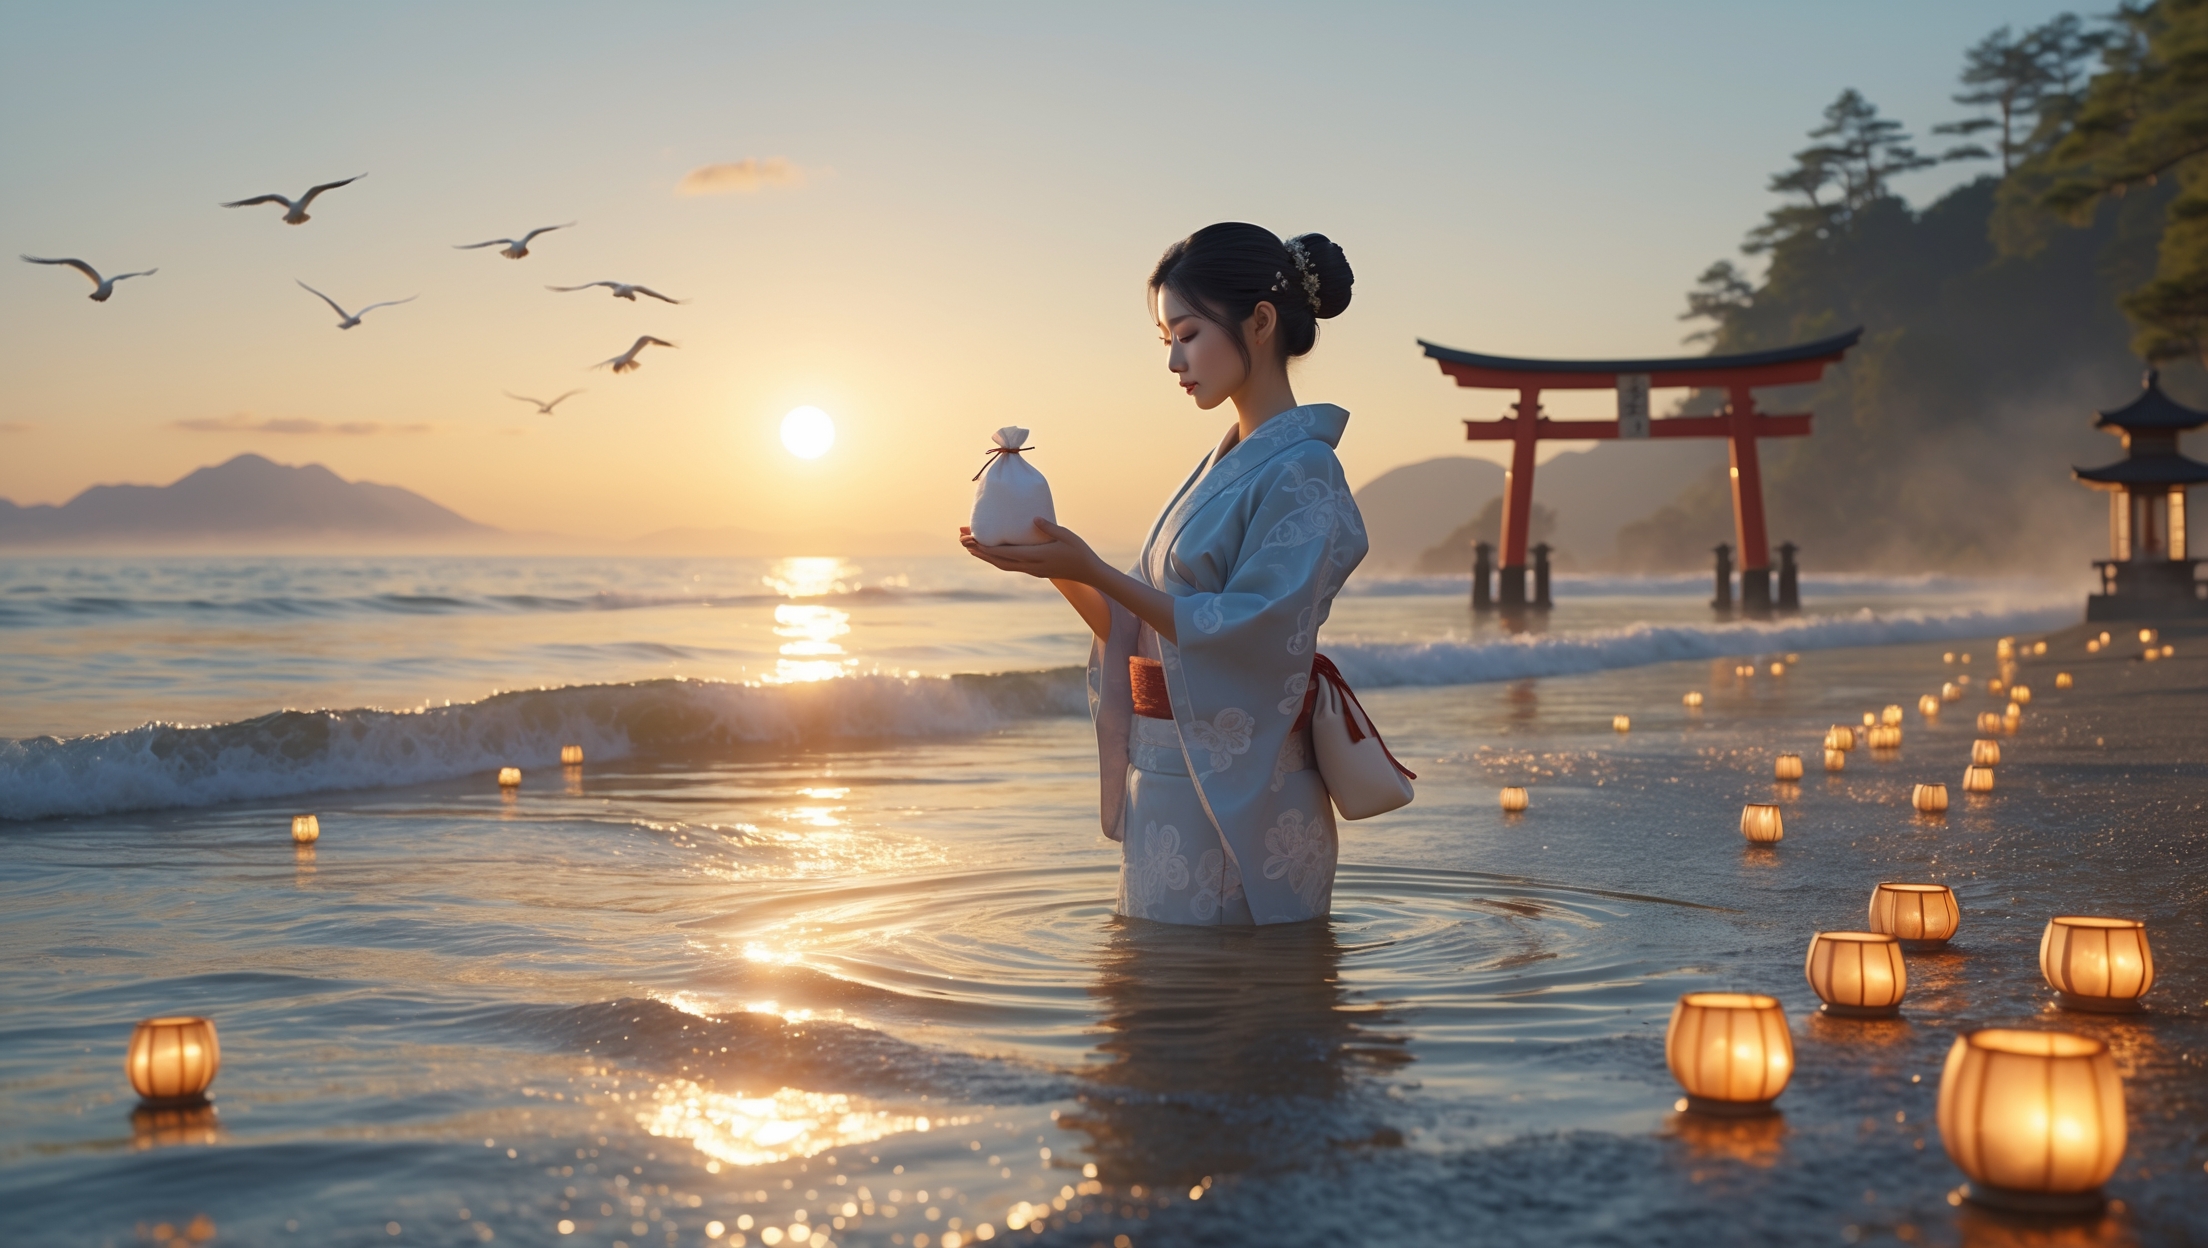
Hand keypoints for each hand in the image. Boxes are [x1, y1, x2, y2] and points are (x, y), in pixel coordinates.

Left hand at [959, 519, 1100, 582]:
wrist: (1089, 573)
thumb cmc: (1080, 552)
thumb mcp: (1067, 536)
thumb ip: (1049, 527)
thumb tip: (1033, 518)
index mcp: (1038, 557)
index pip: (1006, 553)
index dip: (987, 548)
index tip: (972, 541)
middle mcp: (1031, 566)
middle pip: (999, 561)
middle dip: (979, 551)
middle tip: (962, 540)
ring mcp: (1032, 570)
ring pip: (1003, 565)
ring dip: (985, 556)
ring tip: (970, 547)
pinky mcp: (1034, 571)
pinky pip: (1010, 566)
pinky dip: (996, 559)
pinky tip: (990, 553)